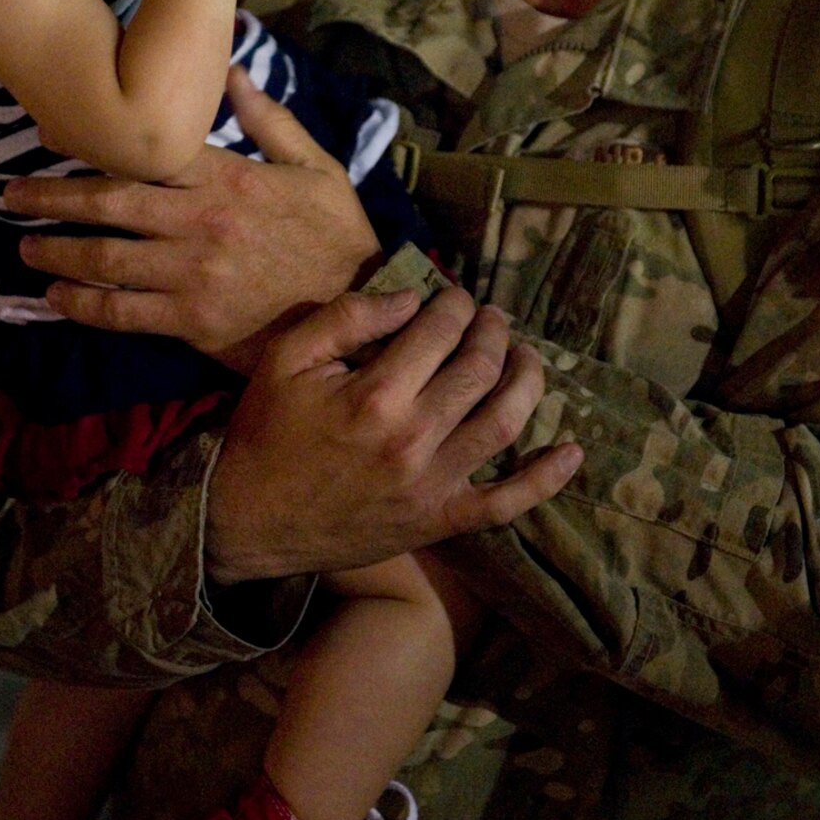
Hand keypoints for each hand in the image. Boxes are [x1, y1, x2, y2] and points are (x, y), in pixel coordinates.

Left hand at [6, 66, 381, 365]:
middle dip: (52, 198)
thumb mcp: (317, 166)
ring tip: (25, 245)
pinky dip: (82, 304)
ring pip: (106, 259)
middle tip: (10, 194)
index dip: (92, 144)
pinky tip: (56, 296)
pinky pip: (123, 314)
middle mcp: (201, 223)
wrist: (364, 309)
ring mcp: (193, 277)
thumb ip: (269, 119)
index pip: (147, 154)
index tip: (50, 138)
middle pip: (110, 204)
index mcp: (228, 178)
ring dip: (57, 251)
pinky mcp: (193, 325)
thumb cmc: (338, 234)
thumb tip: (231, 67)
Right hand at [205, 285, 584, 582]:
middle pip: (480, 369)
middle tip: (491, 318)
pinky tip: (572, 451)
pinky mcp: (440, 522)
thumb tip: (411, 298)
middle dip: (493, 331)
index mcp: (376, 394)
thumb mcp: (288, 359)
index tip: (453, 296)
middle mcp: (414, 438)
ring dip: (527, 380)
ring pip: (505, 423)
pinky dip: (545, 479)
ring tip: (526, 357)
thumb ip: (349, 318)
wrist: (247, 522)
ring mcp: (432, 485)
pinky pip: (506, 503)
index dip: (454, 303)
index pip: (440, 330)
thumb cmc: (266, 433)